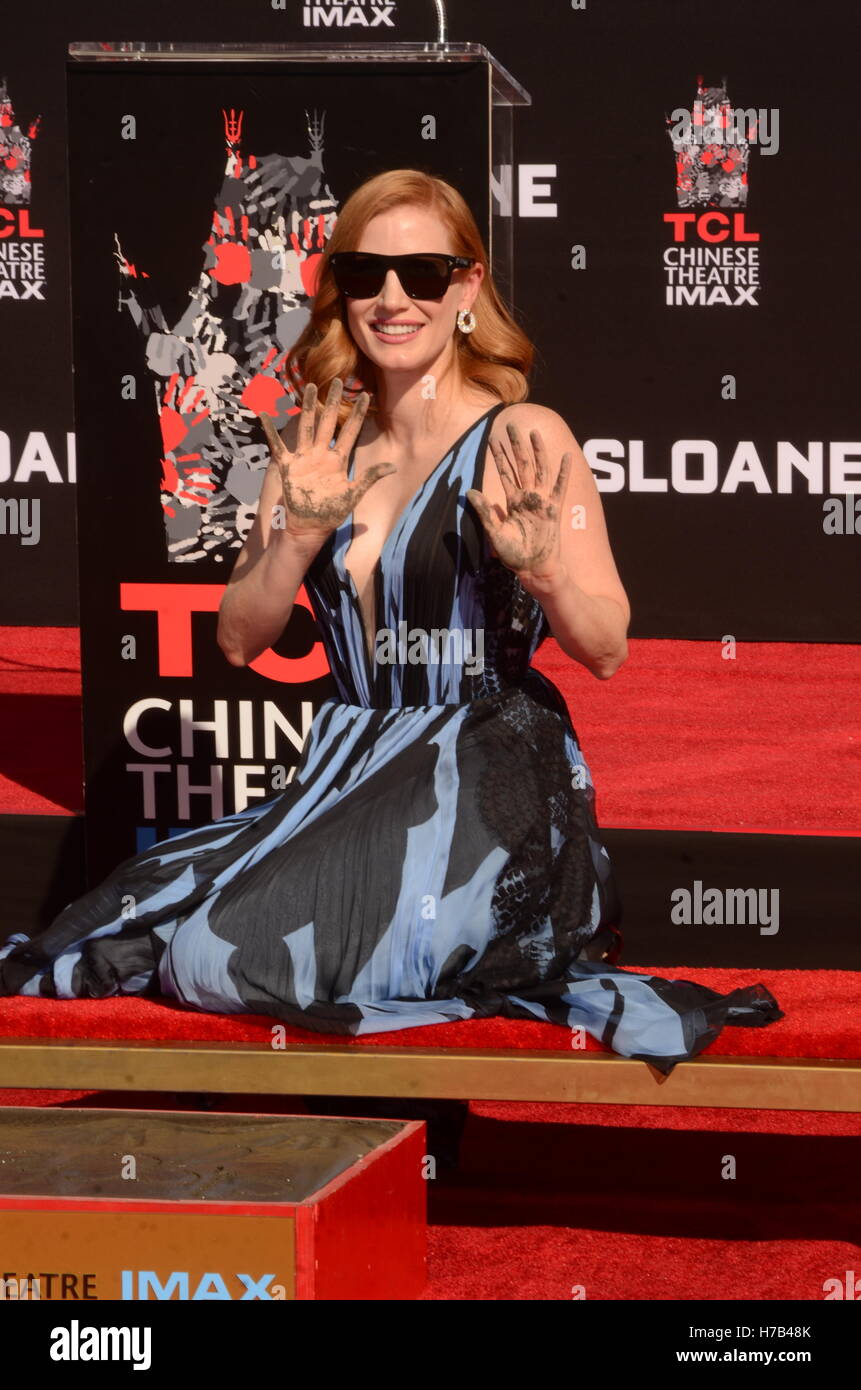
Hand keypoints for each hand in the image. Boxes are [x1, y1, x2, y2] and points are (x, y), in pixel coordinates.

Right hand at [259, 378, 394, 543]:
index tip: (365, 395)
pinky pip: (277, 445)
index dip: (358, 414)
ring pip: (306, 426)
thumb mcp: (354, 495)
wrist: (308, 528)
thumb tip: (393, 467)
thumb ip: (370, 478)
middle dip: (332, 401)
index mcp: (338, 461)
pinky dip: (270, 430)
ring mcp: (304, 459)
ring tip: (310, 387)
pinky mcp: (287, 466)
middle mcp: (321, 455)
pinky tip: (265, 414)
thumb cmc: (330, 514)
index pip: (350, 431)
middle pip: (328, 422)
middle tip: (337, 380)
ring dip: (308, 407)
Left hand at [467, 422, 570, 588]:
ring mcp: (542, 501)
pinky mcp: (554, 509)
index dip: (499, 456)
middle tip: (512, 425)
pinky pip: (560, 487)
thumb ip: (485, 511)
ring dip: (537, 451)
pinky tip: (565, 456)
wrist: (534, 569)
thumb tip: (469, 491)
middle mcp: (527, 497)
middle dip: (517, 445)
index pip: (504, 473)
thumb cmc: (514, 555)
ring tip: (534, 433)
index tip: (493, 439)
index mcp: (512, 501)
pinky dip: (563, 472)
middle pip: (522, 465)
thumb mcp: (494, 532)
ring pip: (540, 470)